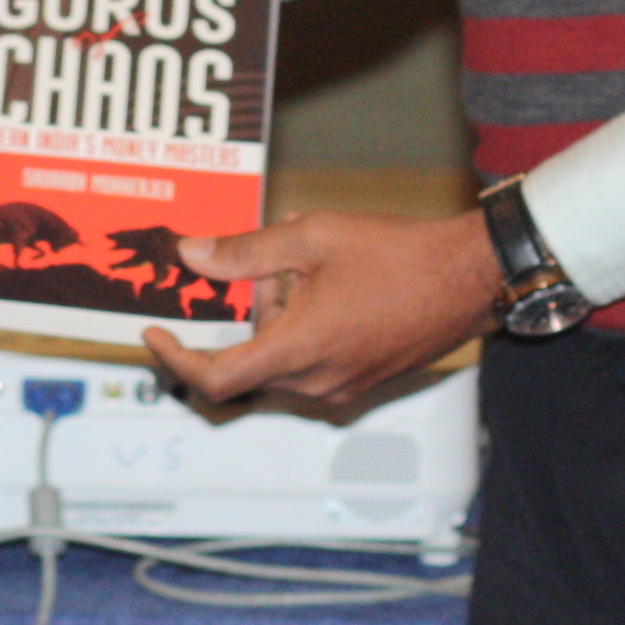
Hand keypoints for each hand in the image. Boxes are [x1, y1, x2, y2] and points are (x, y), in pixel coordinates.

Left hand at [139, 208, 504, 408]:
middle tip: (276, 261)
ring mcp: (342, 386)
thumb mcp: (312, 237)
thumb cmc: (400, 257)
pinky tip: (330, 281)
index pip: (216, 379)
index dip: (176, 359)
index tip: (155, 336)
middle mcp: (317, 382)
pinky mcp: (361, 381)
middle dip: (253, 308)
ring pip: (282, 356)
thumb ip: (246, 251)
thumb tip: (193, 255)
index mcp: (299, 351)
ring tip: (311, 259)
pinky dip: (305, 325)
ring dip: (282, 312)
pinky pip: (311, 361)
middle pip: (251, 357)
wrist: (469, 279)